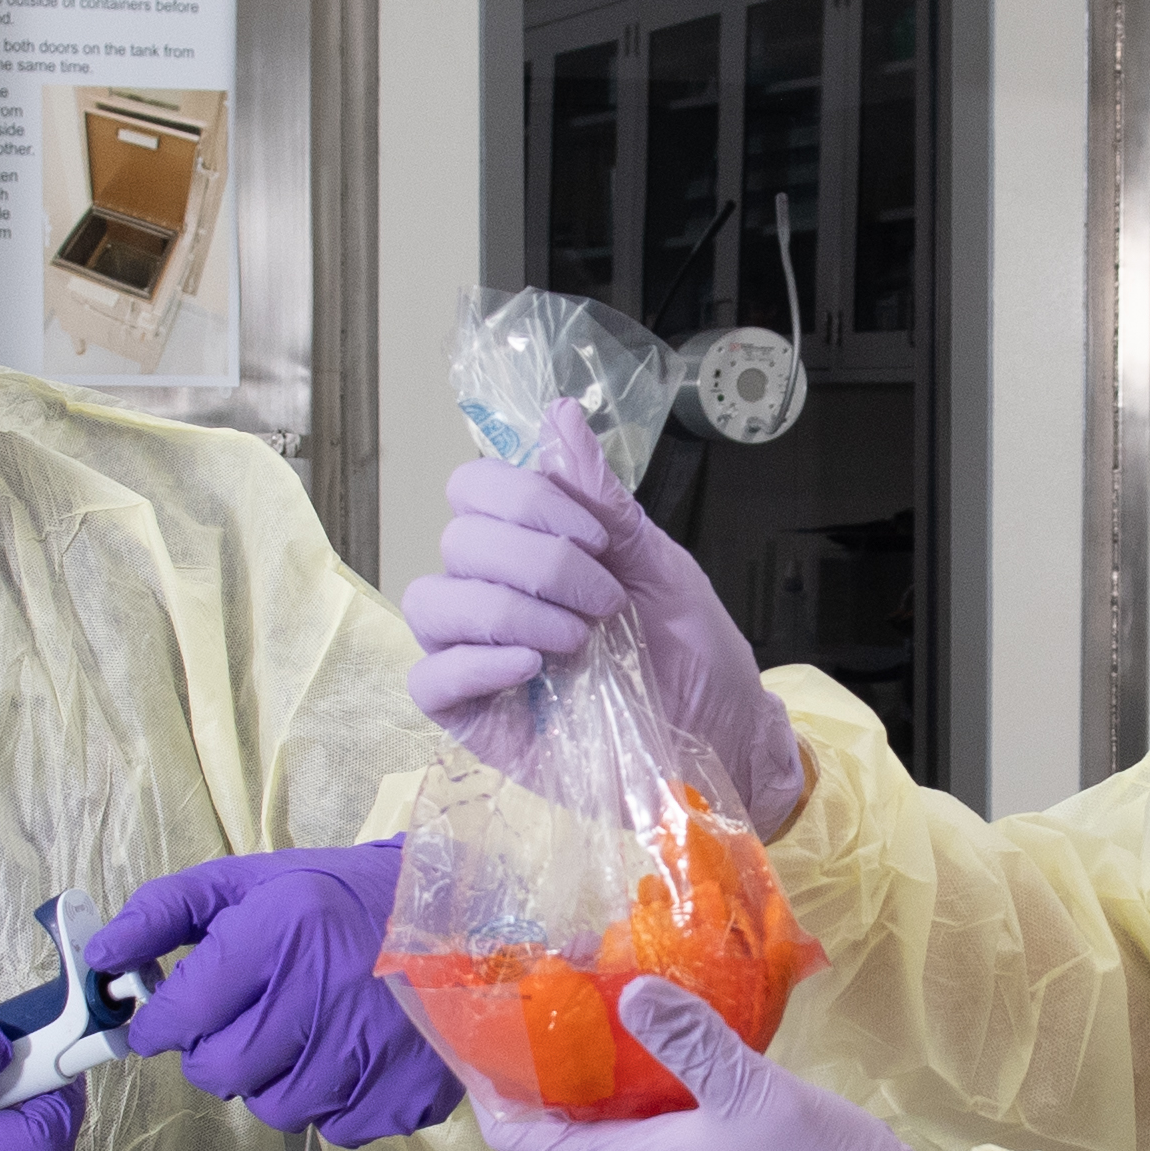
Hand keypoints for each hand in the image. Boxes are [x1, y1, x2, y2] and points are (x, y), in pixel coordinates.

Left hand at [90, 849, 463, 1148]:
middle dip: (214, 1051)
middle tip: (243, 1021)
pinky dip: (329, 1100)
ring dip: (272, 1079)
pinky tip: (349, 1053)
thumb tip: (101, 955)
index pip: (180, 1012)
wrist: (462, 916)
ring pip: (271, 1108)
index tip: (164, 1017)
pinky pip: (331, 1128)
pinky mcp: (404, 1094)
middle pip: (219, 1070)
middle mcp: (325, 994)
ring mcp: (370, 1053)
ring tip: (305, 1031)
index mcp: (283, 931)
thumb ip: (167, 911)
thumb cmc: (345, 897)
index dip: (159, 1020)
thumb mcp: (254, 880)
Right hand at [401, 398, 807, 834]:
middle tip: (606, 604)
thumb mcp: (660, 564)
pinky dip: (476, 663)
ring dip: (511, 610)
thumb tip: (559, 412)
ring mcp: (474, 655)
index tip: (596, 539)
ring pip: (431, 601)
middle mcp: (489, 591)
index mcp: (527, 546)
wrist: (721, 738)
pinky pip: (428, 679)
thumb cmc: (692, 652)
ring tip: (577, 642)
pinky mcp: (471, 718)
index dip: (527, 499)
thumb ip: (602, 499)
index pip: (473, 488)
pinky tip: (535, 668)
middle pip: (458, 540)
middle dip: (540, 561)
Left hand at [476, 980, 955, 1150]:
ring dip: (600, 1074)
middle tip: (537, 996)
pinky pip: (656, 1125)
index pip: (533, 1139)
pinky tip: (665, 1037)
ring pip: (615, 1124)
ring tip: (593, 1002)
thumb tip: (633, 991)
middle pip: (568, 1127)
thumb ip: (691, 1040)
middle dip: (547, 1070)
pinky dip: (645, 1084)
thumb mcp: (751, 1093)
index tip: (474, 1038)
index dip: (496, 1093)